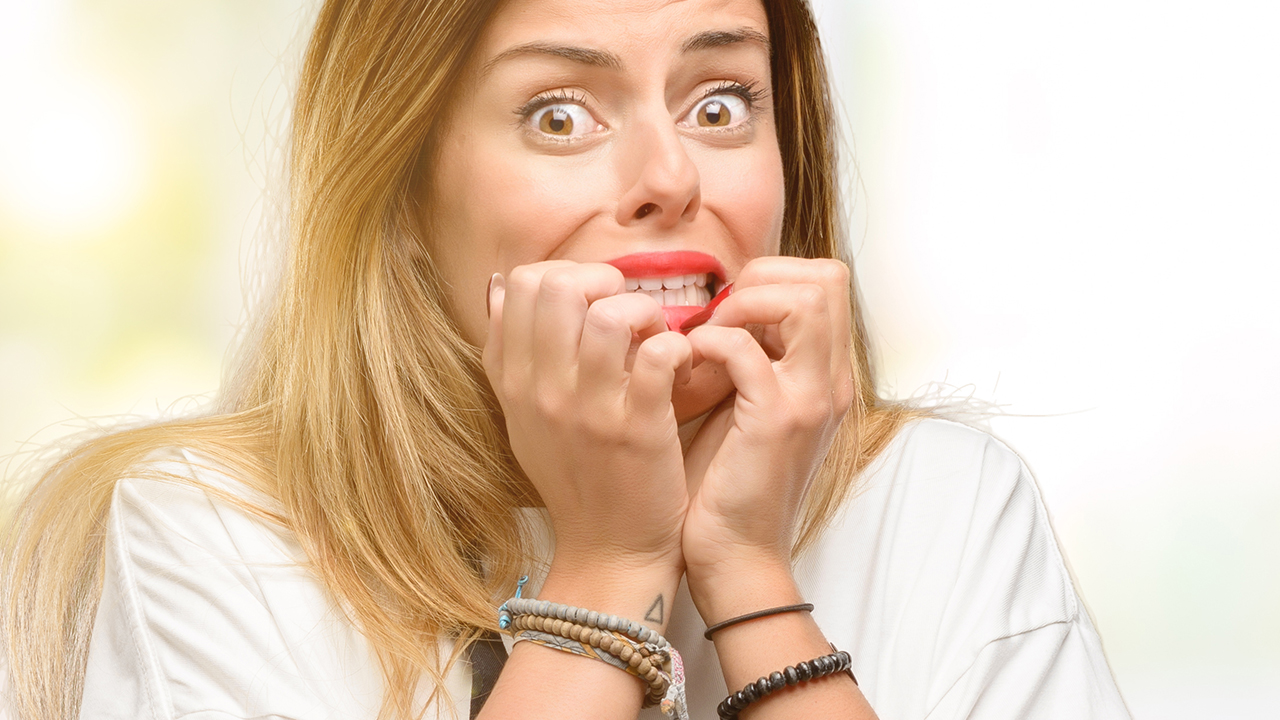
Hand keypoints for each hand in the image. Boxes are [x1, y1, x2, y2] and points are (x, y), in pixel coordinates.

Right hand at [484, 261, 693, 575]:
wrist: (609, 551)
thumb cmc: (575, 477)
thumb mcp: (523, 417)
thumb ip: (509, 354)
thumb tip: (498, 285)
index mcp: (513, 382)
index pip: (521, 284)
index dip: (566, 275)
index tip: (594, 301)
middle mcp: (542, 392)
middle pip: (558, 285)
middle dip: (604, 282)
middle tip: (628, 314)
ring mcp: (590, 410)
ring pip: (610, 314)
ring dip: (644, 313)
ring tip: (654, 339)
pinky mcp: (639, 429)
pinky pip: (659, 352)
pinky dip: (678, 346)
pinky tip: (678, 365)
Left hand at [680, 257, 855, 620]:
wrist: (734, 557)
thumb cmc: (727, 484)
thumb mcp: (746, 407)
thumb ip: (748, 359)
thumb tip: (717, 310)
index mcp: (825, 376)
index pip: (828, 283)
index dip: (774, 277)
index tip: (726, 309)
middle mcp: (829, 382)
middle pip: (828, 278)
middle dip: (762, 277)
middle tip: (717, 315)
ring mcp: (809, 400)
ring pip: (806, 299)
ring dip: (743, 304)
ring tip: (706, 337)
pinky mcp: (776, 422)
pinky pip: (747, 349)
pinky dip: (711, 343)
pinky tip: (686, 367)